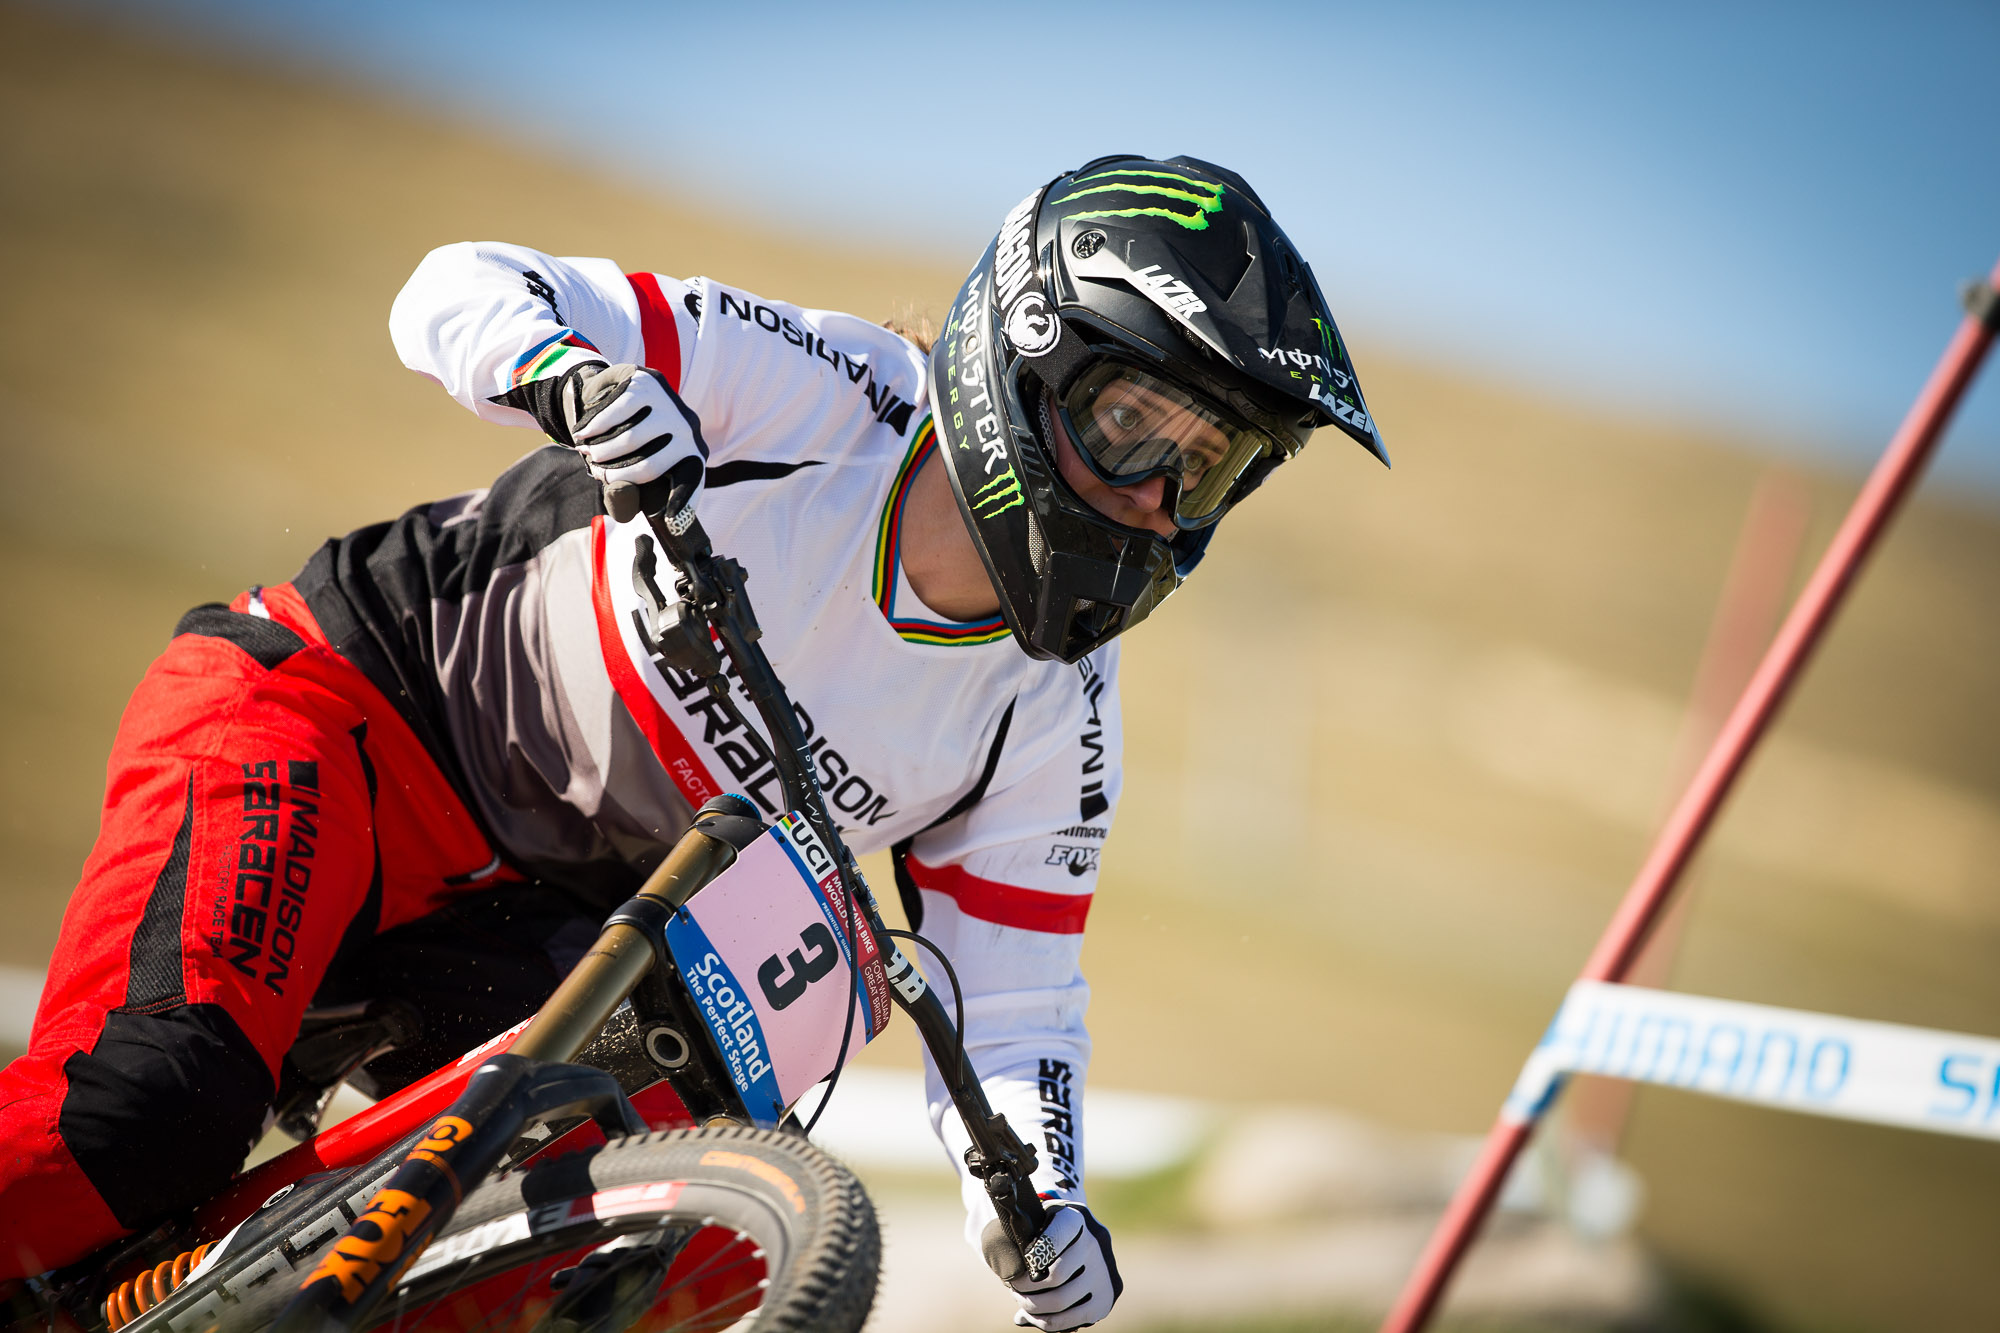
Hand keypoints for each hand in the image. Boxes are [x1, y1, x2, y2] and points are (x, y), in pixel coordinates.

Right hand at [558, 362, 708, 508]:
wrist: (616, 389)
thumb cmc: (628, 442)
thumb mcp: (630, 469)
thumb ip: (628, 493)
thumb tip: (623, 497)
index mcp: (692, 455)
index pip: (690, 482)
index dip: (681, 506)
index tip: (672, 524)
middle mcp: (689, 429)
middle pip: (648, 465)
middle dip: (614, 474)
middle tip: (596, 471)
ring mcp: (670, 404)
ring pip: (630, 440)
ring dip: (601, 450)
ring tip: (587, 452)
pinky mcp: (647, 383)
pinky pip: (615, 413)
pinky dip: (593, 427)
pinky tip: (582, 433)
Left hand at [994, 1204, 1121, 1330]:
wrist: (1085, 1238)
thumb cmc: (1049, 1230)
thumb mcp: (1038, 1221)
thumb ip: (1022, 1241)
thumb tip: (1008, 1272)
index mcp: (1076, 1218)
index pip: (1052, 1241)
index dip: (1030, 1258)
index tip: (1015, 1267)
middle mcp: (1095, 1243)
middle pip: (1055, 1277)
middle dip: (1025, 1288)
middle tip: (1013, 1287)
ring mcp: (1104, 1272)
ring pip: (1061, 1301)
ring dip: (1032, 1306)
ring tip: (1021, 1300)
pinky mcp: (1105, 1298)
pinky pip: (1071, 1319)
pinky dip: (1046, 1321)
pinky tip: (1033, 1315)